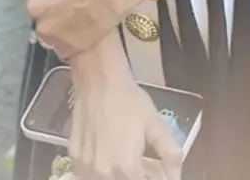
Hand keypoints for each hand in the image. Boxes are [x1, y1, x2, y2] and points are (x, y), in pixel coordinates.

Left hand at [21, 0, 141, 57]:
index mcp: (35, 7)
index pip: (33, 8)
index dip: (47, 2)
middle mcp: (42, 28)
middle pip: (42, 25)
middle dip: (51, 19)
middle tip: (70, 8)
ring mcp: (57, 42)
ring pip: (53, 39)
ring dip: (60, 33)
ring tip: (78, 20)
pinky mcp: (73, 51)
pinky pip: (65, 49)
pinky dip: (70, 43)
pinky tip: (83, 31)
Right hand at [68, 66, 184, 179]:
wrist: (100, 79)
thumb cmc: (130, 100)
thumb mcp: (155, 124)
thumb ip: (169, 154)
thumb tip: (175, 176)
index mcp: (126, 166)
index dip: (152, 176)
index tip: (154, 168)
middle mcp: (104, 172)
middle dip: (136, 174)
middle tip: (141, 159)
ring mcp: (85, 166)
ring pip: (105, 179)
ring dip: (117, 172)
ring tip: (123, 153)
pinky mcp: (74, 157)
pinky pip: (88, 172)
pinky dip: (100, 168)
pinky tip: (107, 149)